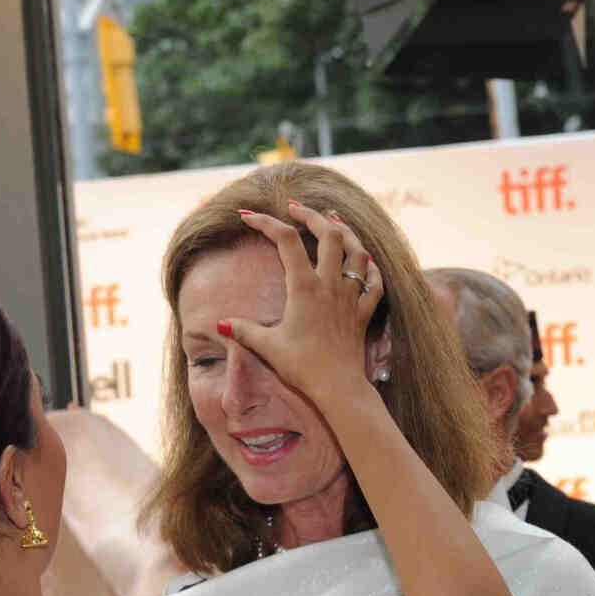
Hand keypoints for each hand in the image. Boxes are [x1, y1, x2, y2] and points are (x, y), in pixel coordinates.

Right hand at [221, 200, 384, 407]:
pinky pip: (373, 283)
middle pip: (329, 234)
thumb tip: (221, 323)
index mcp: (304, 287)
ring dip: (346, 232)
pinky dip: (370, 268)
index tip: (248, 216)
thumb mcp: (267, 346)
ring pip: (356, 251)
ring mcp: (350, 296)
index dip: (266, 222)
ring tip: (334, 220)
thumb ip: (244, 330)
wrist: (337, 387)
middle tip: (296, 208)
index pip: (285, 241)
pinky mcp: (362, 312)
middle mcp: (330, 284)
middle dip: (311, 215)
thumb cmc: (302, 366)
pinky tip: (366, 261)